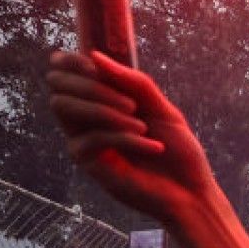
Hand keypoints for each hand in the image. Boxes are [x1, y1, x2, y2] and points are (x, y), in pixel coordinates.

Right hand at [47, 50, 221, 225]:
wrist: (190, 191)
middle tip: (133, 104)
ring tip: (142, 125)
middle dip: (94, 87)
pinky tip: (152, 146)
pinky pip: (94, 137)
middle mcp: (86, 119)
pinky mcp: (88, 162)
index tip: (96, 66)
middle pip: (58, 86)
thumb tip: (94, 56)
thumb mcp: (162, 108)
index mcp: (102, 100)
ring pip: (64, 107)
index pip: (65, 71)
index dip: (72, 62)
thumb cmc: (178, 151)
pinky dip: (127, 138)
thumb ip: (133, 82)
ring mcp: (84, 140)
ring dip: (105, 110)